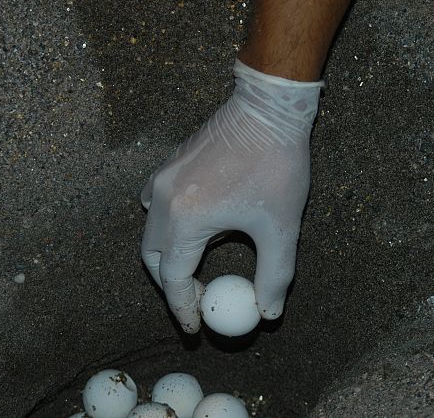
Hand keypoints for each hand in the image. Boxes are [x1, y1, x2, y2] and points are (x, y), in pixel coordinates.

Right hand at [141, 59, 322, 332]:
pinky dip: (168, 223)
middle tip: (195, 299)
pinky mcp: (171, 161)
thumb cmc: (277, 164)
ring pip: (152, 229)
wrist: (269, 107)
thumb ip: (274, 274)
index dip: (183, 307)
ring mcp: (164, 176)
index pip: (175, 278)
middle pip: (153, 256)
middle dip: (170, 284)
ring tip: (199, 266)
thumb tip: (267, 311)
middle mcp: (165, 198)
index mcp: (187, 218)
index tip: (194, 326)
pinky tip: (198, 225)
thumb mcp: (281, 227)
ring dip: (168, 254)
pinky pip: (155, 203)